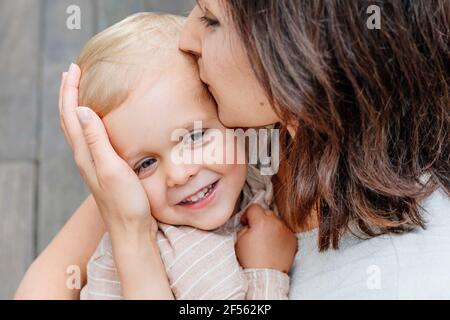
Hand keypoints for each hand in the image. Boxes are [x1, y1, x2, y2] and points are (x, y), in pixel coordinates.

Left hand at [59, 64, 156, 237]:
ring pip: (78, 129)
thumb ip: (96, 140)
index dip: (70, 91)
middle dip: (68, 94)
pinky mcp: (105, 169)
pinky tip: (99, 122)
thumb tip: (81, 109)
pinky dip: (89, 122)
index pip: (71, 115)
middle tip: (73, 73)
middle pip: (69, 120)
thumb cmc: (125, 203)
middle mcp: (85, 157)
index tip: (74, 69)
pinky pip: (90, 138)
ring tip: (80, 91)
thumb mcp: (112, 169)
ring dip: (75, 107)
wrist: (131, 230)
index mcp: (85, 154)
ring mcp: (94, 164)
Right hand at [235, 204, 296, 272]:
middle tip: (255, 231)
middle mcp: (276, 224)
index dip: (247, 214)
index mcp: (261, 222)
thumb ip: (245, 226)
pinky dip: (279, 234)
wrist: (266, 276)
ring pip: (277, 221)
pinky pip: (285, 231)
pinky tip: (273, 245)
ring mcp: (286, 231)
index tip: (245, 222)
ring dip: (271, 226)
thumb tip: (249, 223)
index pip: (254, 207)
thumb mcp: (239, 240)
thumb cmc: (250, 259)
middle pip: (266, 212)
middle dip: (260, 219)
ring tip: (266, 240)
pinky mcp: (293, 239)